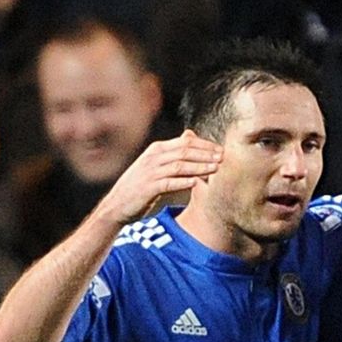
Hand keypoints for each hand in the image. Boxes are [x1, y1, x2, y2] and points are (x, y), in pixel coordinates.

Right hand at [93, 130, 222, 226]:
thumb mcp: (155, 164)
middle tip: (223, 158)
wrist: (117, 205)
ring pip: (180, 165)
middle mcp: (153, 157)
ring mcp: (150, 172)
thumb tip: (190, 135)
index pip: (185, 142)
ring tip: (216, 169)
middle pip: (185, 151)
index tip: (221, 150)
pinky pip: (170, 182)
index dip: (205, 145)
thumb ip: (173, 152)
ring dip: (200, 167)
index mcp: (156, 149)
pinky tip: (197, 183)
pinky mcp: (148, 187)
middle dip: (206, 154)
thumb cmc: (140, 186)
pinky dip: (184, 182)